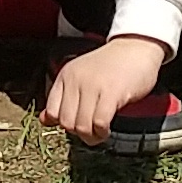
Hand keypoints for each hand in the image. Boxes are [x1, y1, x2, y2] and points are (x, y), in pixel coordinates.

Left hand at [39, 34, 168, 147]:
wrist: (136, 45)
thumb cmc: (111, 65)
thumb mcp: (81, 76)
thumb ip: (64, 97)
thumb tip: (45, 120)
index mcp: (66, 75)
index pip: (52, 112)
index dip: (63, 124)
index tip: (77, 124)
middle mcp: (76, 79)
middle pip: (66, 123)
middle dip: (79, 133)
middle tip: (92, 130)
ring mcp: (93, 85)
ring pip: (81, 126)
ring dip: (92, 136)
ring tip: (100, 132)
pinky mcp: (112, 92)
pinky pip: (99, 123)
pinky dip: (102, 132)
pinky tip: (107, 129)